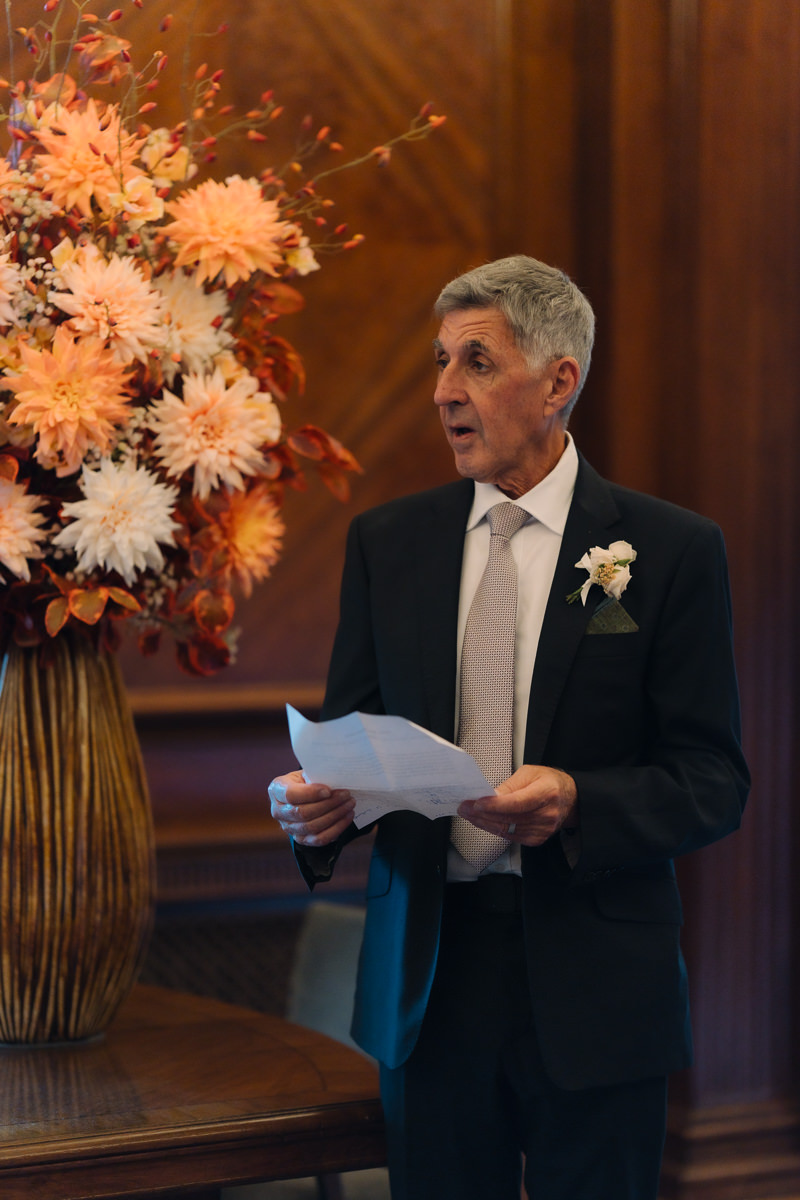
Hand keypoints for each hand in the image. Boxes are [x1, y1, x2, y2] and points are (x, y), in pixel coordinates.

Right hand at [268, 770, 355, 846]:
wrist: (301, 796)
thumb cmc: (304, 781)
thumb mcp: (305, 773)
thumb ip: (315, 775)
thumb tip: (335, 779)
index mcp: (277, 790)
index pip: (290, 795)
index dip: (310, 793)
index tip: (329, 790)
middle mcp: (278, 811)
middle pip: (303, 813)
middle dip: (328, 804)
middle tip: (346, 795)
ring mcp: (289, 828)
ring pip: (313, 827)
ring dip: (335, 815)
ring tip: (349, 804)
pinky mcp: (301, 839)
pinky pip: (320, 839)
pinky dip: (337, 828)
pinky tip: (347, 816)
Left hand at [457, 764, 577, 845]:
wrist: (570, 799)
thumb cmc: (549, 782)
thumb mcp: (530, 772)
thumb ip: (510, 785)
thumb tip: (490, 796)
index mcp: (546, 792)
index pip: (517, 803)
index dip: (495, 805)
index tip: (476, 803)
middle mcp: (546, 814)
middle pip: (508, 818)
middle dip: (482, 814)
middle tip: (464, 807)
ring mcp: (542, 829)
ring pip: (506, 830)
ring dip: (484, 823)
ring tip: (469, 815)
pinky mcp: (537, 839)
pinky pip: (510, 837)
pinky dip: (495, 829)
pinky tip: (484, 822)